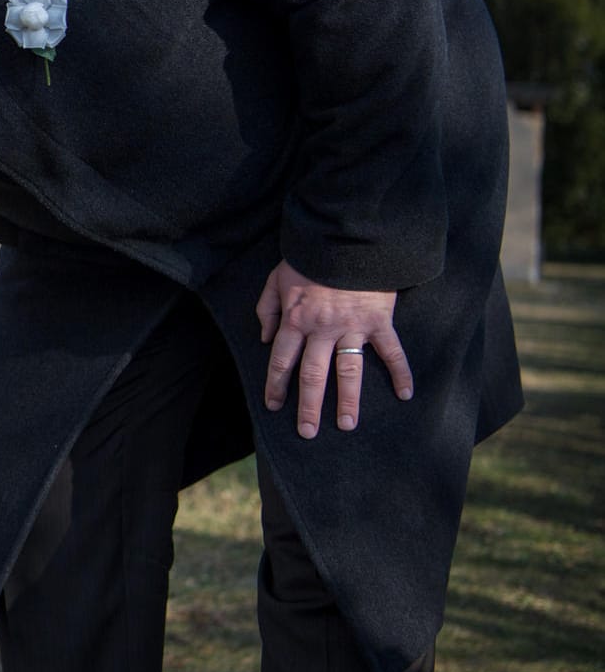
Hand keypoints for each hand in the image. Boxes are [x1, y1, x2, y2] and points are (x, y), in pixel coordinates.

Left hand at [255, 260, 414, 438]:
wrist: (347, 238)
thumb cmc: (309, 259)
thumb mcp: (276, 279)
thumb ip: (266, 309)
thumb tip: (265, 338)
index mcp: (295, 320)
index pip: (282, 361)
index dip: (276, 386)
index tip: (274, 407)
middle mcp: (322, 328)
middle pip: (313, 375)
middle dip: (308, 407)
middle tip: (308, 433)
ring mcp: (352, 326)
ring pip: (348, 370)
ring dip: (347, 400)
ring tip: (346, 426)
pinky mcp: (379, 321)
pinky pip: (392, 351)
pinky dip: (401, 373)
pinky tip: (405, 395)